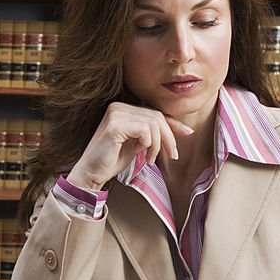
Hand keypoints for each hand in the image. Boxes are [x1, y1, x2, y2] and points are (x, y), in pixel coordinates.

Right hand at [65, 101, 193, 190]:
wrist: (90, 173)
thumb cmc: (112, 160)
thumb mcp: (138, 144)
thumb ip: (153, 134)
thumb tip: (182, 130)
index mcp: (123, 109)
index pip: (154, 112)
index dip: (173, 123)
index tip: (188, 133)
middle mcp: (118, 107)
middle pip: (157, 116)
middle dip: (169, 137)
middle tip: (172, 155)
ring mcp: (116, 114)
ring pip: (153, 123)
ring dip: (158, 144)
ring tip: (150, 158)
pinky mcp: (115, 125)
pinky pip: (145, 130)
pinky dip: (149, 144)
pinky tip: (140, 154)